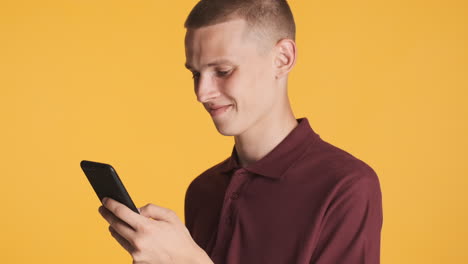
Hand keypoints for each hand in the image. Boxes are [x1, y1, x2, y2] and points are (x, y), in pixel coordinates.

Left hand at [98, 198, 212, 263]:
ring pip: (118, 238)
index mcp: (146, 228)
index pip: (122, 212)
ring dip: (115, 228)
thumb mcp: (170, 216)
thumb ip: (151, 209)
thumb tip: (136, 210)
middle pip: (115, 225)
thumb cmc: (180, 238)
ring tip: (114, 222)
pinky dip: (129, 242)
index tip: (104, 199)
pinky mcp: (136, 263)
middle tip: (102, 209)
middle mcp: (138, 242)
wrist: (186, 262)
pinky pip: (128, 248)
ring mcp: (136, 254)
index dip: (111, 205)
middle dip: (107, 215)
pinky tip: (133, 238)